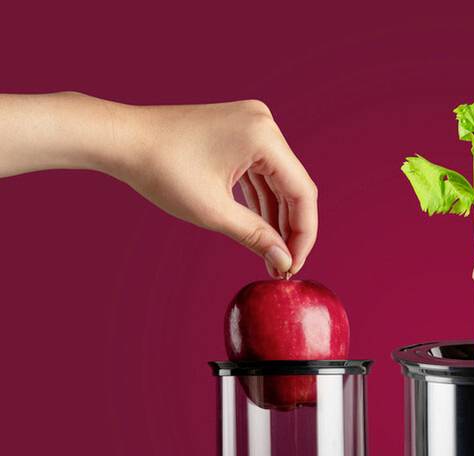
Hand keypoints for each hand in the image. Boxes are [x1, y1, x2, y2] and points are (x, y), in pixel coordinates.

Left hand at [112, 99, 316, 276]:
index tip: (294, 265)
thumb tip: (284, 262)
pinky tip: (260, 228)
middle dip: (289, 227)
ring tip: (270, 253)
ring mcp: (252, 124)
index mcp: (264, 137)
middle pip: (293, 185)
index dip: (303, 233)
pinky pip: (261, 170)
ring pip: (278, 180)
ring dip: (276, 216)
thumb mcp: (213, 211)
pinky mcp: (239, 130)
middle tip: (282, 264)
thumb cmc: (161, 169)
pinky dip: (261, 199)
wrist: (121, 139)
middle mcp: (264, 124)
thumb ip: (256, 236)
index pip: (302, 192)